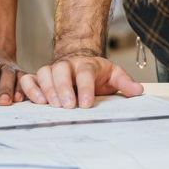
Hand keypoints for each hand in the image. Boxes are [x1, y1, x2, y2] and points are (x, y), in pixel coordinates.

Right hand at [18, 52, 143, 108]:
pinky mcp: (40, 77)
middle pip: (62, 71)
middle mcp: (67, 65)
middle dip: (64, 88)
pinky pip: (30, 79)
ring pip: (45, 73)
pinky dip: (30, 88)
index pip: (85, 72)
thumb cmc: (97, 73)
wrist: (81, 62)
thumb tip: (138, 91)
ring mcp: (52, 70)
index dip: (86, 87)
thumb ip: (125, 83)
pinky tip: (36, 101)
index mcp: (87, 64)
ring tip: (52, 106)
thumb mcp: (114, 75)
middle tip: (68, 106)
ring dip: (47, 89)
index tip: (86, 104)